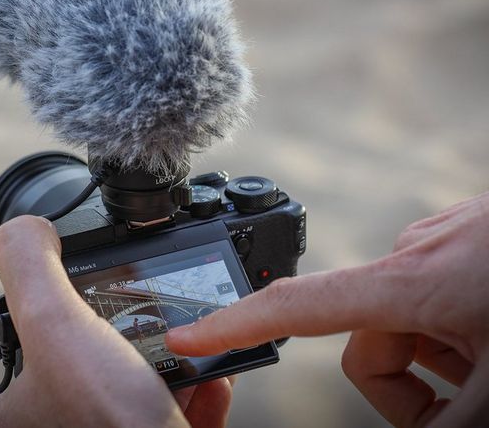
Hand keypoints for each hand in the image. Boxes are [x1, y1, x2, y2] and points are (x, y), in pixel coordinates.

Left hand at [0, 216, 232, 427]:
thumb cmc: (109, 427)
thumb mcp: (55, 326)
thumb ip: (30, 268)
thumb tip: (24, 230)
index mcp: (11, 416)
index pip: (31, 345)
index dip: (69, 313)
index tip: (100, 302)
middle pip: (97, 366)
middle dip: (139, 342)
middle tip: (159, 327)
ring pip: (139, 393)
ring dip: (174, 368)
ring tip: (195, 351)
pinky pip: (171, 420)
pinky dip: (195, 401)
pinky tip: (211, 386)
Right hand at [166, 192, 488, 427]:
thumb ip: (450, 420)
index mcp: (409, 285)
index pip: (295, 307)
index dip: (232, 324)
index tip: (186, 335)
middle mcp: (412, 255)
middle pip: (366, 342)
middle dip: (407, 390)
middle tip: (464, 408)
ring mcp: (441, 243)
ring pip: (405, 323)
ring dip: (441, 361)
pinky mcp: (465, 238)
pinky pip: (434, 295)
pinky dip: (457, 330)